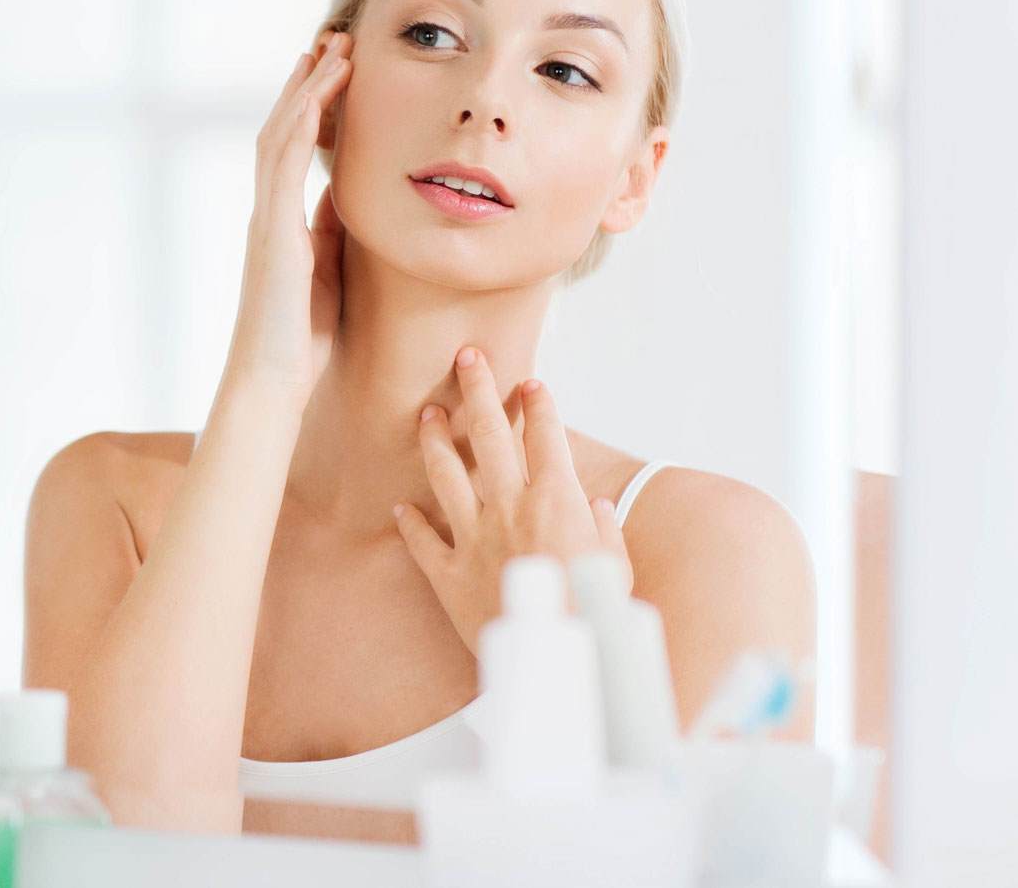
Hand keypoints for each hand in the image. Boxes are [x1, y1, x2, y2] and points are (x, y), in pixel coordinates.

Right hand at [222, 31, 353, 397]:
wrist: (271, 380)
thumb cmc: (301, 340)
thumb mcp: (328, 272)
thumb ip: (332, 234)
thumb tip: (348, 201)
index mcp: (281, 222)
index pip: (293, 151)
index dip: (312, 109)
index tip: (334, 73)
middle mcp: (268, 212)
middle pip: (282, 130)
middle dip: (308, 84)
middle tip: (332, 41)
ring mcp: (266, 218)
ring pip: (279, 135)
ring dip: (306, 89)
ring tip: (331, 50)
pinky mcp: (272, 230)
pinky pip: (283, 163)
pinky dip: (301, 123)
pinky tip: (320, 95)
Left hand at [392, 349, 627, 654]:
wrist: (558, 661)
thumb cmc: (596, 617)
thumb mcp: (616, 568)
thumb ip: (605, 530)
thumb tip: (598, 506)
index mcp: (557, 501)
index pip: (546, 437)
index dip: (539, 406)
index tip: (531, 382)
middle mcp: (510, 508)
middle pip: (489, 436)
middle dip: (478, 391)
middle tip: (465, 357)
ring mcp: (475, 538)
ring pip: (446, 475)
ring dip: (435, 441)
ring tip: (425, 414)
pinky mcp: (449, 574)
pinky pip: (423, 541)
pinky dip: (411, 524)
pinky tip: (401, 509)